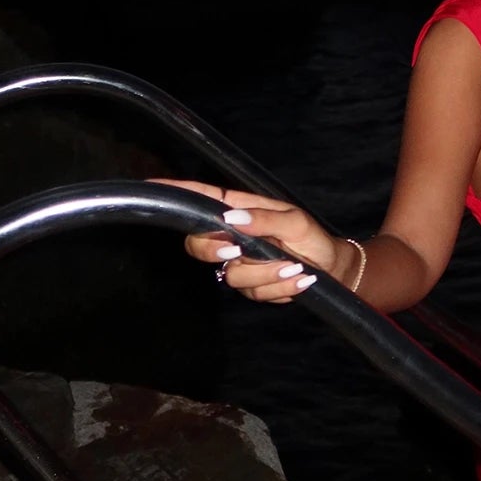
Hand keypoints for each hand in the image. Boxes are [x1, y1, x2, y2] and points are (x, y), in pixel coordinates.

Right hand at [152, 178, 355, 302]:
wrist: (330, 269)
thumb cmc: (311, 237)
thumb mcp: (294, 222)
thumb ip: (263, 221)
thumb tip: (231, 219)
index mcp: (239, 210)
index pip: (201, 200)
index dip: (175, 193)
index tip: (150, 187)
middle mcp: (233, 236)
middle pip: (198, 245)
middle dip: (215, 251)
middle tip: (239, 251)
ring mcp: (239, 263)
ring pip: (230, 275)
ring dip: (266, 274)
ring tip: (294, 266)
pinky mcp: (250, 287)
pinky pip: (252, 293)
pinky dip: (277, 288)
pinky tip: (296, 279)